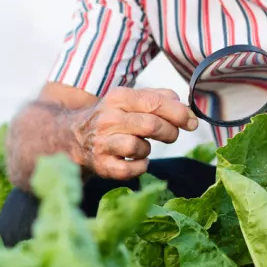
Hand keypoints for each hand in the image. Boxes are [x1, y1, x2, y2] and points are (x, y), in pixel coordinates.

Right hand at [69, 87, 194, 179]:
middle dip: (169, 132)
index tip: (191, 121)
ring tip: (143, 146)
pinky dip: (141, 166)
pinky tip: (137, 160)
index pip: (155, 102)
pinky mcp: (102, 165)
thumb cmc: (112, 118)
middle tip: (171, 135)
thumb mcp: (129, 100)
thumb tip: (184, 106)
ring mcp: (103, 143)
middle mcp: (108, 119)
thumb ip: (157, 97)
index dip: (179, 113)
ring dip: (149, 149)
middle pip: (152, 125)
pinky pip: (131, 169)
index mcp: (118, 98)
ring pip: (140, 147)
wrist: (75, 138)